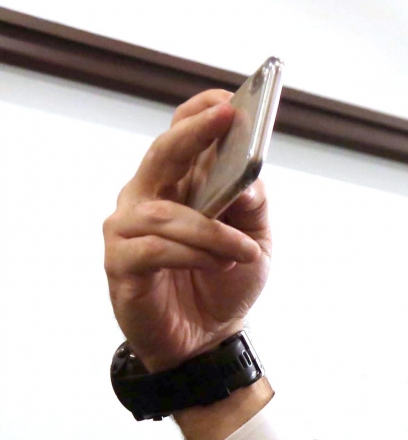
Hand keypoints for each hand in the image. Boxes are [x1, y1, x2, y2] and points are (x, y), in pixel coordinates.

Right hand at [103, 91, 270, 372]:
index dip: (201, 114)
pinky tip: (219, 265)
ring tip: (245, 250)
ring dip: (213, 231)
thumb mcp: (254, 243)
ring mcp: (127, 228)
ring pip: (168, 212)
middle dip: (195, 133)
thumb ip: (252, 206)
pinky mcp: (121, 263)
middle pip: (163, 153)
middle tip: (227, 117)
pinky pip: (157, 249)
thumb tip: (251, 176)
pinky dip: (195, 254)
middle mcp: (145, 197)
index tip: (232, 99)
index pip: (181, 136)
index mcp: (177, 185)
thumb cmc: (225, 283)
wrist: (206, 340)